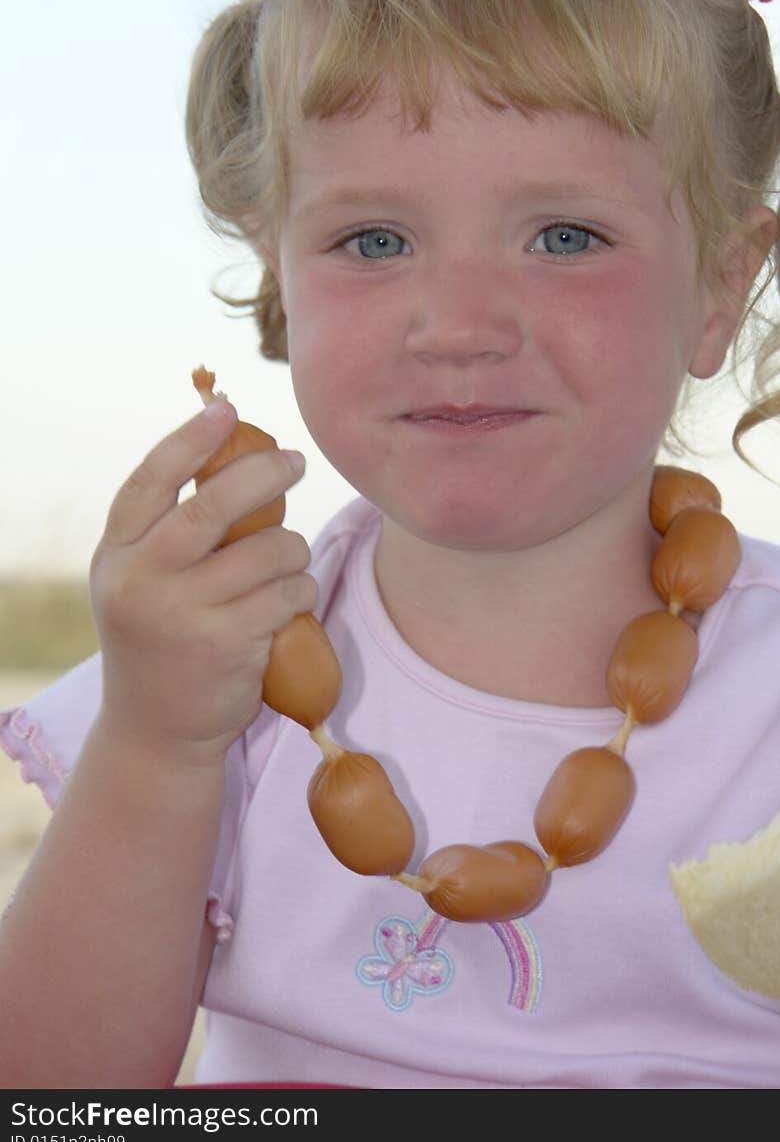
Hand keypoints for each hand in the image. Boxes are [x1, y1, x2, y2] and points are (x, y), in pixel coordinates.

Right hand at [89, 400, 316, 764]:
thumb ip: (169, 532)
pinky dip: (301, 589)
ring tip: (285, 563)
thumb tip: (238, 459)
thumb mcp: (141, 581)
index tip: (227, 410)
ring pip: (268, 550)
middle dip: (266, 474)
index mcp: (117, 554)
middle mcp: (143, 581)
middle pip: (214, 507)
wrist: (156, 730)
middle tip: (296, 462)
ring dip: (292, 549)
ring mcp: (185, 614)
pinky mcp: (228, 644)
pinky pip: (289, 592)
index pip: (151, 481)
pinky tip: (289, 601)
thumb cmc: (161, 638)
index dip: (191, 440)